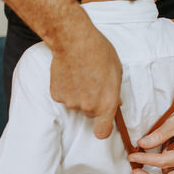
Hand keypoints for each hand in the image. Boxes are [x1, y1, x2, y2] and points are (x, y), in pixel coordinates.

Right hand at [50, 23, 121, 138]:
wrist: (74, 41)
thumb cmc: (98, 52)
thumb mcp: (116, 72)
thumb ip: (114, 92)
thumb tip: (114, 102)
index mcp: (106, 104)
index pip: (103, 132)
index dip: (103, 129)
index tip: (103, 123)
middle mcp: (88, 107)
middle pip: (90, 114)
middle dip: (92, 103)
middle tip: (92, 83)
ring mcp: (70, 102)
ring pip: (76, 104)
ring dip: (78, 94)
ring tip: (80, 74)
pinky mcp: (57, 95)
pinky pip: (63, 96)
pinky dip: (65, 88)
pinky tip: (69, 73)